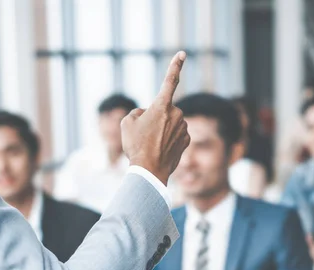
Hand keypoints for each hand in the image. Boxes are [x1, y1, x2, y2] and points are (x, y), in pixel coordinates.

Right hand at [121, 51, 189, 184]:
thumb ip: (137, 112)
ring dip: (161, 130)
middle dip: (156, 117)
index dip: (175, 66)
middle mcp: (176, 114)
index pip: (170, 81)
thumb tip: (147, 114)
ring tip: (151, 144)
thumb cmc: (136, 146)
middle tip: (144, 134)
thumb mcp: (126, 123)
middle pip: (164, 110)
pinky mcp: (187, 140)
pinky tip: (160, 150)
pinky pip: (176, 135)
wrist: (150, 171)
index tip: (182, 53)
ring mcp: (183, 128)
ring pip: (170, 123)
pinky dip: (168, 140)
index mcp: (162, 105)